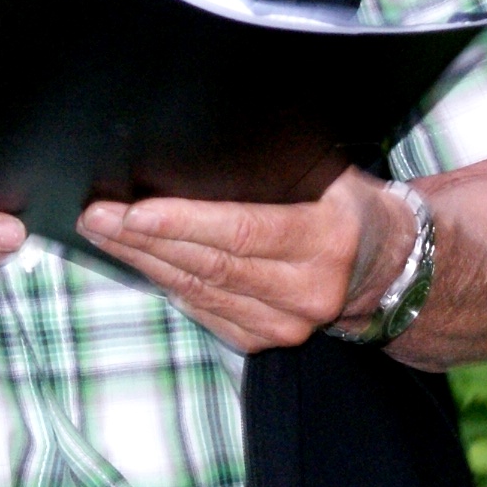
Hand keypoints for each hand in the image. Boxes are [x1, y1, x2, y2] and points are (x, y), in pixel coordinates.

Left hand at [77, 166, 414, 352]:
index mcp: (326, 239)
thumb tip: (199, 145)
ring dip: (143, 260)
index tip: (133, 211)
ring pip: (198, 290)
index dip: (183, 223)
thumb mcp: (331, 174)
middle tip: (96, 215)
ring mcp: (286, 324)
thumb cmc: (349, 206)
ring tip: (102, 231)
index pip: (242, 232)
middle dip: (143, 239)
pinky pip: (203, 309)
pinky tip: (137, 259)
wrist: (390, 270)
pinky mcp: (266, 341)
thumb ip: (278, 168)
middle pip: (209, 264)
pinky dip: (166, 283)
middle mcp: (307, 290)